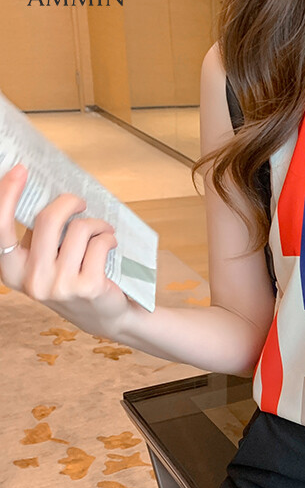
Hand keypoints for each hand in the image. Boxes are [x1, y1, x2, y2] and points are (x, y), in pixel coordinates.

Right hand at [0, 163, 132, 336]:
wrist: (107, 317)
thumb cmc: (75, 281)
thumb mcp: (47, 264)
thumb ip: (40, 239)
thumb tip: (48, 196)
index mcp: (13, 271)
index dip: (6, 196)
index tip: (20, 171)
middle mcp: (33, 281)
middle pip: (48, 220)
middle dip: (68, 202)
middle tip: (80, 202)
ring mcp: (61, 286)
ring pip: (79, 230)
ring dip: (96, 224)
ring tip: (103, 231)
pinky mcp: (88, 286)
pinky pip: (99, 244)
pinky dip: (108, 238)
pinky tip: (110, 245)